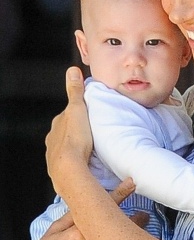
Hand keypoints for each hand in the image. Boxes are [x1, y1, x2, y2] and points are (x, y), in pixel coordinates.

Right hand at [11, 179, 143, 239]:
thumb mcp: (56, 228)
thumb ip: (75, 214)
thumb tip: (92, 197)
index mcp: (76, 232)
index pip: (102, 209)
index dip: (120, 194)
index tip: (132, 184)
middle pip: (118, 231)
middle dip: (136, 220)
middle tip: (144, 216)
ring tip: (141, 235)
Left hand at [45, 67, 93, 195]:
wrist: (69, 169)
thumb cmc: (75, 139)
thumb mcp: (78, 110)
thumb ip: (76, 91)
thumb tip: (72, 71)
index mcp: (58, 124)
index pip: (68, 115)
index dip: (80, 113)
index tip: (91, 113)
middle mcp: (53, 138)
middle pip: (67, 130)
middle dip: (79, 129)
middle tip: (94, 130)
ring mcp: (55, 153)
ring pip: (68, 145)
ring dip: (78, 144)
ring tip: (93, 146)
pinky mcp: (60, 167)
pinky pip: (70, 159)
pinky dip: (78, 158)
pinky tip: (87, 159)